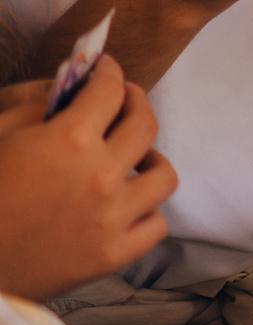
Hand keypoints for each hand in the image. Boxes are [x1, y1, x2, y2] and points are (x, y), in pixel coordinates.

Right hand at [0, 57, 178, 301]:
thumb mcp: (0, 134)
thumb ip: (38, 105)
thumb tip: (73, 87)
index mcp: (70, 140)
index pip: (110, 89)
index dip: (108, 72)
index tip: (105, 69)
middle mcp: (101, 175)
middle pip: (145, 124)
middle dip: (135, 102)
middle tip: (124, 100)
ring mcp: (112, 218)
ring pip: (163, 175)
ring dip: (150, 161)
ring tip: (134, 159)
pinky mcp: (112, 256)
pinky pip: (156, 225)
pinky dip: (146, 212)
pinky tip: (129, 204)